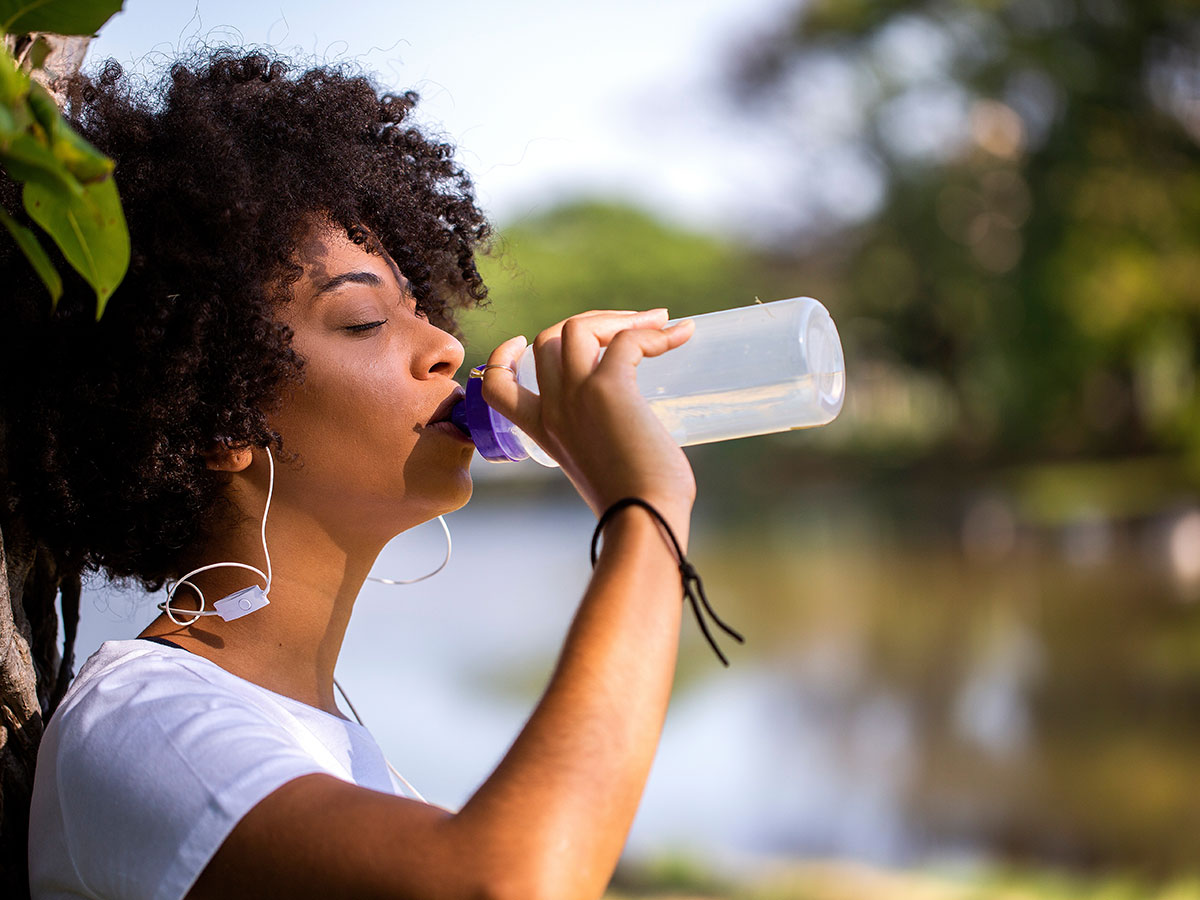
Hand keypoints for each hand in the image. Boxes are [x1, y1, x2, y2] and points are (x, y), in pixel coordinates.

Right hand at [479, 309, 696, 529]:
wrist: (643, 521)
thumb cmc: (638, 507)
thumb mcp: (602, 467)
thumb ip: (603, 440)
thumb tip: (641, 428)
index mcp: (543, 432)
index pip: (496, 384)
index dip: (504, 355)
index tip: (523, 340)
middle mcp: (552, 409)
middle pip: (547, 339)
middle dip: (588, 323)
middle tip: (632, 328)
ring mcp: (576, 396)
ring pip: (576, 327)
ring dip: (618, 319)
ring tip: (658, 323)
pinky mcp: (608, 389)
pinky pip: (626, 340)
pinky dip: (655, 332)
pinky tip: (681, 334)